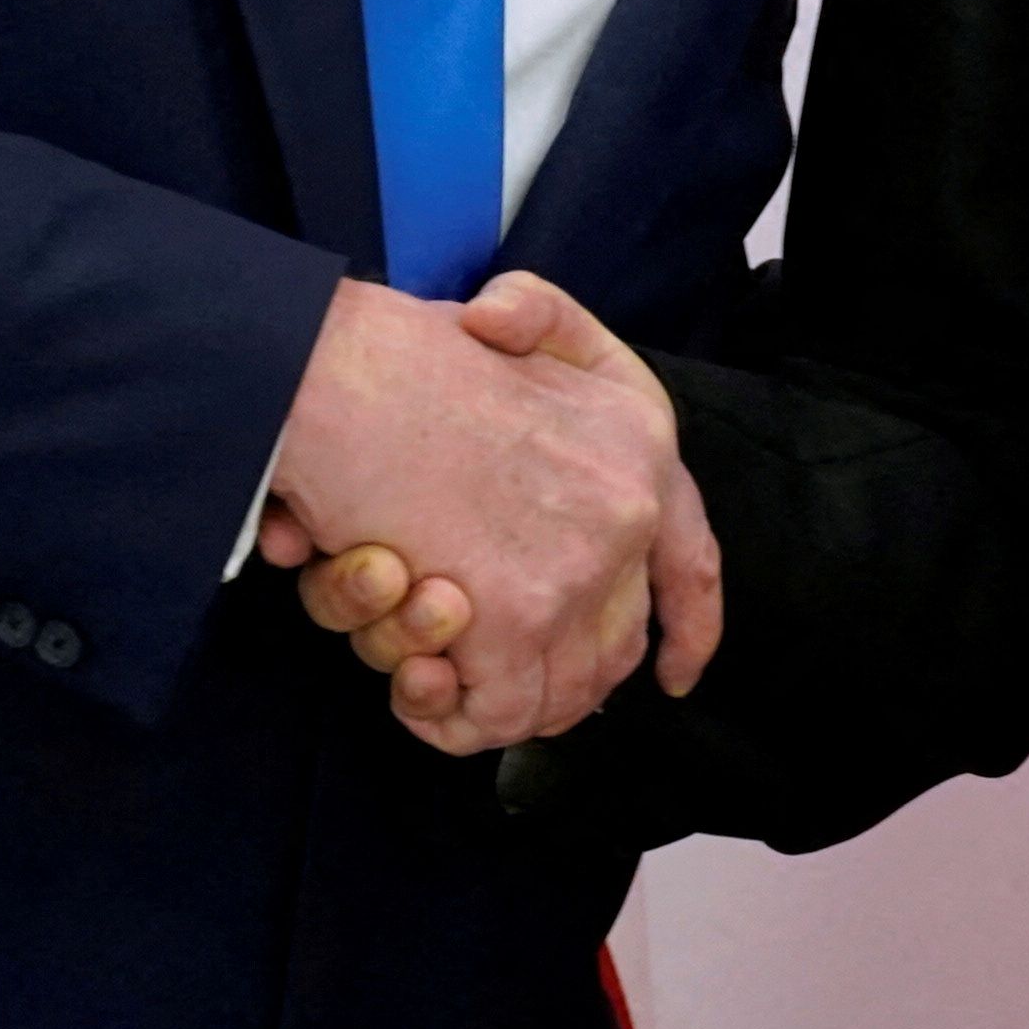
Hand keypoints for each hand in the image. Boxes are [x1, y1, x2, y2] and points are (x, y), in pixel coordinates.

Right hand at [247, 275, 717, 750]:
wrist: (337, 373)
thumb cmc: (397, 352)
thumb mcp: (509, 313)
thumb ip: (539, 320)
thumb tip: (512, 339)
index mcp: (640, 439)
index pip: (691, 564)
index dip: (687, 629)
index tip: (676, 674)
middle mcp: (630, 509)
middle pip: (616, 646)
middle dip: (556, 682)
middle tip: (480, 679)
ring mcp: (578, 571)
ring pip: (558, 690)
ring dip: (487, 699)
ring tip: (423, 666)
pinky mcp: (513, 622)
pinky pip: (499, 713)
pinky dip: (448, 716)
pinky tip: (413, 687)